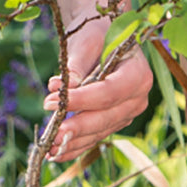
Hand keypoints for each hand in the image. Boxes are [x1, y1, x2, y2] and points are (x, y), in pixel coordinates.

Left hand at [42, 25, 151, 161]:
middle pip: (105, 117)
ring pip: (99, 132)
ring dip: (73, 142)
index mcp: (138, 74)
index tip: (51, 103)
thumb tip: (60, 89)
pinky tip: (57, 154)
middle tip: (50, 135)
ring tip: (48, 148)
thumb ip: (76, 65)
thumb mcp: (87, 41)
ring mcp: (127, 112)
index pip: (107, 93)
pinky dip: (76, 146)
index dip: (79, 101)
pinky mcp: (115, 121)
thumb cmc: (97, 32)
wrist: (105, 34)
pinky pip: (95, 136)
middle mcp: (138, 97)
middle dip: (76, 128)